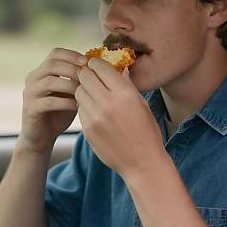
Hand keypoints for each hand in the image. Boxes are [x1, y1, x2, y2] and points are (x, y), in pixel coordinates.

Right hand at [19, 48, 85, 153]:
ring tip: (85, 91)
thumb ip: (79, 80)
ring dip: (70, 85)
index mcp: (42, 71)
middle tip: (89, 77)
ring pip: (49, 81)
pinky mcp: (30, 109)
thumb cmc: (60, 112)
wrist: (42, 137)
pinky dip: (65, 102)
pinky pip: (48, 102)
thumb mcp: (71, 92)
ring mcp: (30, 94)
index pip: (55, 53)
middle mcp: (33, 79)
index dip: (73, 55)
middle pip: (52, 64)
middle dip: (73, 69)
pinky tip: (78, 106)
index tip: (89, 62)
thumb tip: (102, 68)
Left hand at [75, 58, 164, 176]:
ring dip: (84, 89)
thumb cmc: (147, 132)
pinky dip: (85, 106)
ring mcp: (95, 117)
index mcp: (125, 94)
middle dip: (88, 74)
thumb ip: (127, 85)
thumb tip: (119, 67)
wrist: (142, 162)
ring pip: (79, 92)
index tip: (96, 64)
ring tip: (93, 94)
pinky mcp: (87, 129)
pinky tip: (94, 110)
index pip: (101, 67)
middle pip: (85, 77)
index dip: (97, 63)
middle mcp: (108, 103)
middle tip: (91, 76)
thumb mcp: (141, 104)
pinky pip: (80, 109)